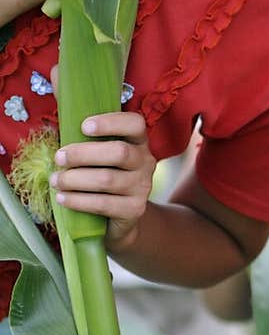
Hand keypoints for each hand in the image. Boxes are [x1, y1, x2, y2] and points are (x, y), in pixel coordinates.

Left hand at [51, 109, 156, 251]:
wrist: (120, 217)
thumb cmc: (102, 176)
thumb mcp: (100, 155)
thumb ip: (86, 139)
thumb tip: (58, 116)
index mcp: (138, 141)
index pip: (135, 124)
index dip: (110, 122)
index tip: (83, 127)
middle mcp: (145, 161)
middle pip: (119, 152)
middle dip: (83, 154)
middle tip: (59, 158)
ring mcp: (142, 186)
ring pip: (106, 179)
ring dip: (74, 179)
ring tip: (56, 181)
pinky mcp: (134, 209)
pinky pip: (102, 203)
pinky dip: (78, 200)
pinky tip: (62, 198)